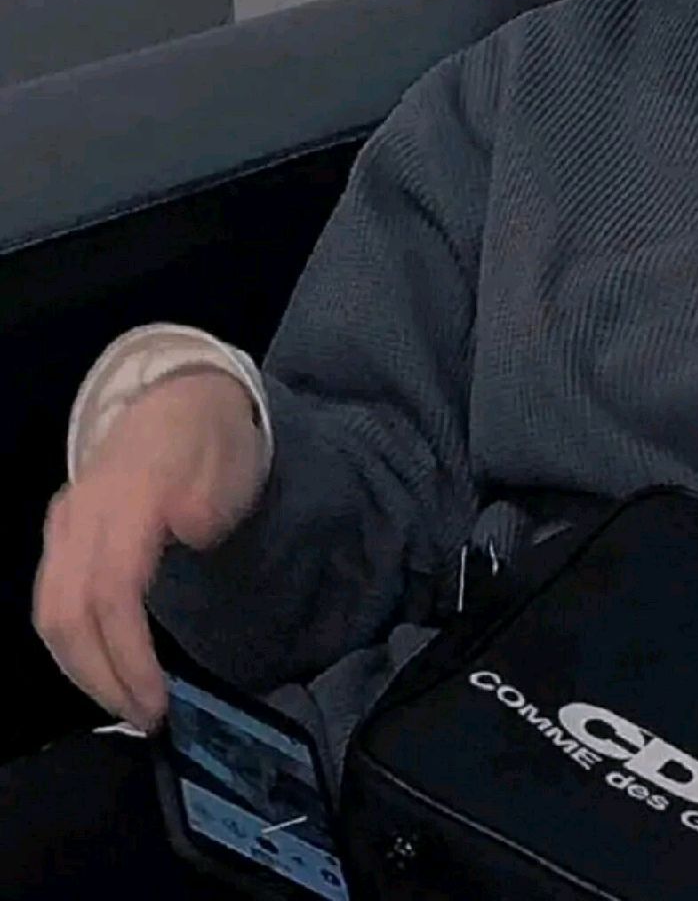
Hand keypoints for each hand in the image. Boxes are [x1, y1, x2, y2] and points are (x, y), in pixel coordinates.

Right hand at [33, 370, 262, 729]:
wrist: (179, 395)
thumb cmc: (212, 437)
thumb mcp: (231, 458)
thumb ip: (210, 497)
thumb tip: (189, 528)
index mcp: (126, 500)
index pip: (111, 594)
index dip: (128, 656)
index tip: (157, 700)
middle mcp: (82, 515)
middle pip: (65, 614)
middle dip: (100, 677)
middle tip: (145, 719)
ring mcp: (67, 523)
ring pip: (49, 611)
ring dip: (81, 667)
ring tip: (126, 703)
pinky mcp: (65, 532)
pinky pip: (52, 598)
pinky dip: (74, 641)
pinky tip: (104, 664)